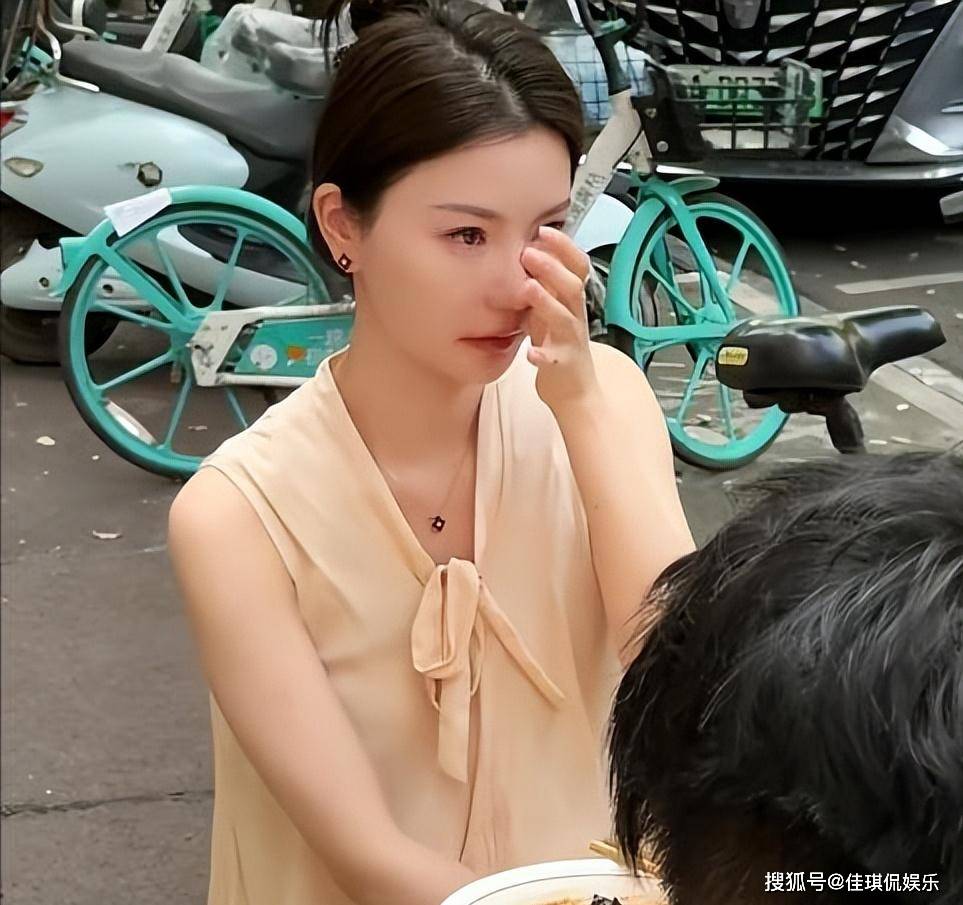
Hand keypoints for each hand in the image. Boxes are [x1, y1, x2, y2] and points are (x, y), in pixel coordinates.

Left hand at [521, 226, 600, 411]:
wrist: (576, 390)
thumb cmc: (559, 345)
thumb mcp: (552, 309)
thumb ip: (543, 285)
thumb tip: (527, 250)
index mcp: (572, 301)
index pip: (577, 267)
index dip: (564, 248)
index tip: (543, 230)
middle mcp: (575, 317)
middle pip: (572, 286)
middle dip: (552, 267)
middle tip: (527, 251)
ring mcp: (570, 341)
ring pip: (564, 318)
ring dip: (547, 302)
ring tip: (527, 287)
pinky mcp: (562, 365)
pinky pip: (554, 359)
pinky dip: (542, 355)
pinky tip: (530, 353)